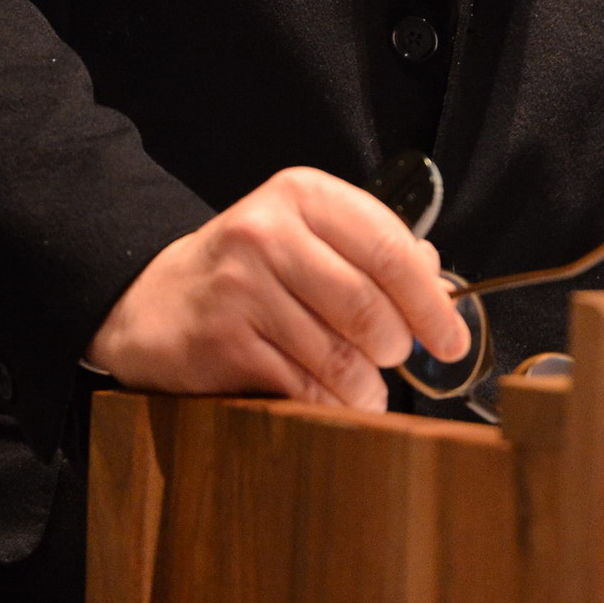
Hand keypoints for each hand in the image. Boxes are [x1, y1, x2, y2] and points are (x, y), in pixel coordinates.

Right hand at [85, 165, 469, 410]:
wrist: (151, 302)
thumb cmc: (248, 270)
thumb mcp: (305, 235)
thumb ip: (371, 251)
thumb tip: (438, 286)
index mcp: (301, 196)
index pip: (388, 249)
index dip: (430, 303)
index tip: (453, 339)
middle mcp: (267, 234)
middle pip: (368, 308)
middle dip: (397, 348)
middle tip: (396, 359)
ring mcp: (240, 290)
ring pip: (339, 357)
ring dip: (366, 388)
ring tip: (365, 390)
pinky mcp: (221, 344)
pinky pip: (301, 390)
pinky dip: (328, 406)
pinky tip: (328, 403)